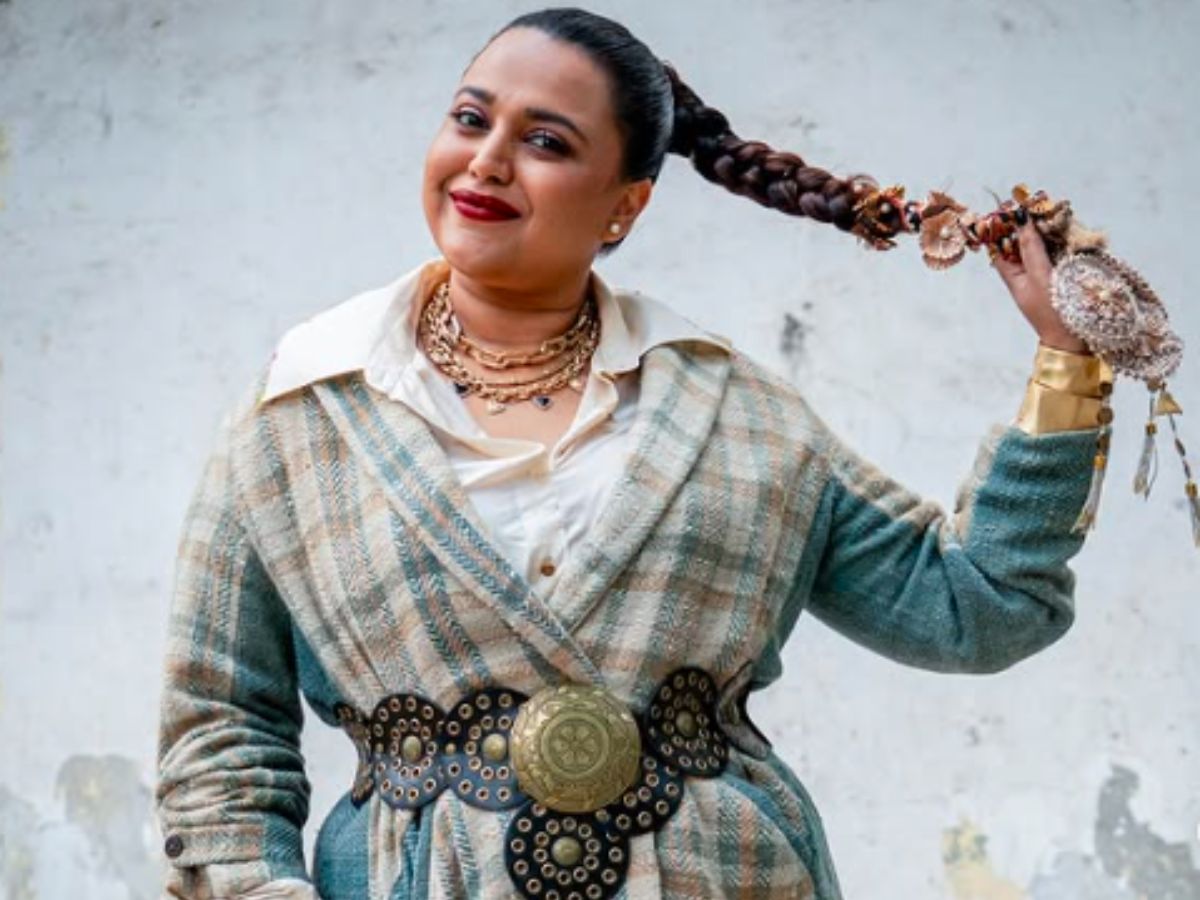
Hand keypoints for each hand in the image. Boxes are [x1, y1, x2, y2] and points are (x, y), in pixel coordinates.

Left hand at [991, 218, 1089, 353]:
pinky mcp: (1065, 277)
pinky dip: (1061, 241)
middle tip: (1034, 204)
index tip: (1007, 208)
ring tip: (1051, 211)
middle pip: (1022, 245)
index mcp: (1014, 278)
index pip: (1000, 249)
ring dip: (1046, 231)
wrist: (1076, 341)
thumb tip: (1021, 221)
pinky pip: (1059, 254)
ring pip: (1042, 247)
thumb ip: (1031, 249)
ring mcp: (1047, 276)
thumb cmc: (1053, 311)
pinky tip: (1068, 229)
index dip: (1001, 229)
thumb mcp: (1039, 277)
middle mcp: (1028, 276)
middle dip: (1027, 226)